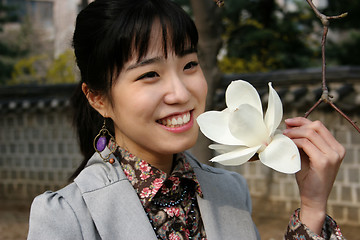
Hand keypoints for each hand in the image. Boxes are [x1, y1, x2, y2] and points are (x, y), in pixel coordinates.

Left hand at [283, 117, 344, 234]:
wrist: (314, 198)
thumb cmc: (308, 177)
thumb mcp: (306, 156)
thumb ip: (302, 142)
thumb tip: (289, 126)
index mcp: (336, 147)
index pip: (319, 126)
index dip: (302, 121)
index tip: (288, 122)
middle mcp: (337, 150)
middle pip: (316, 126)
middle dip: (298, 124)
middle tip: (285, 129)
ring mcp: (332, 155)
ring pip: (310, 133)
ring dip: (294, 133)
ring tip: (284, 136)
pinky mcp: (323, 161)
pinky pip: (306, 144)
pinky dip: (295, 141)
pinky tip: (288, 144)